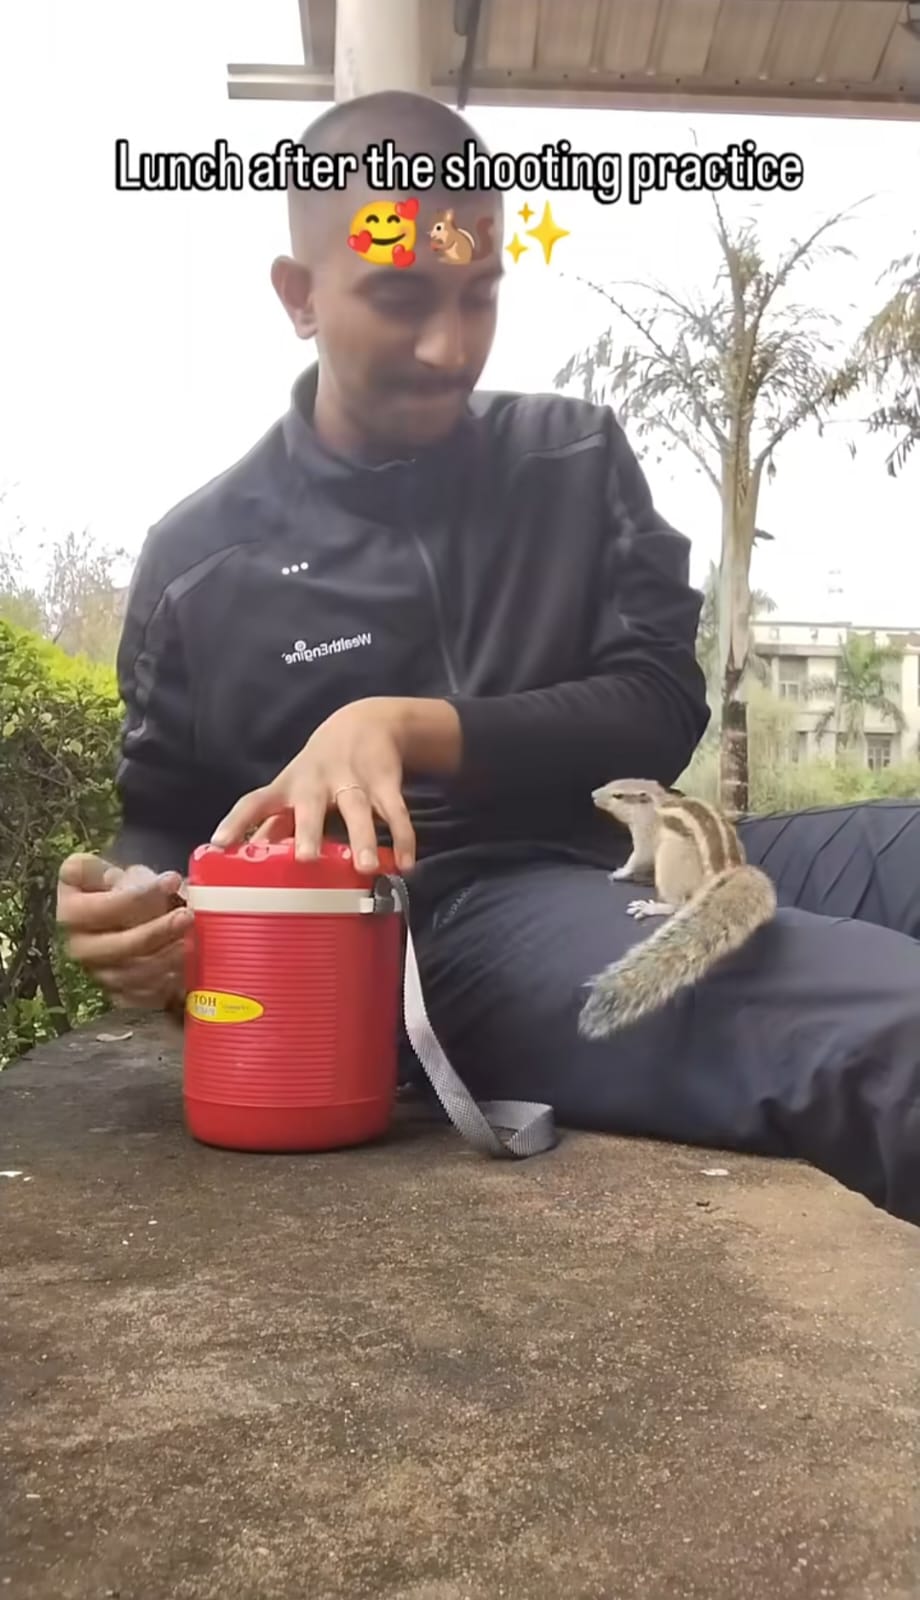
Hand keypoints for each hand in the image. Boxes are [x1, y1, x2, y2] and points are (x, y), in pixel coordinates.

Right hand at [57, 852, 192, 1010]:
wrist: (123, 919)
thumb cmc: (121, 891)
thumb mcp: (120, 873)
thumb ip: (135, 876)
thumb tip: (169, 882)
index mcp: (70, 909)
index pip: (100, 908)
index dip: (138, 896)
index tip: (171, 881)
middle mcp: (77, 945)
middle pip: (115, 947)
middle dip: (155, 932)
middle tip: (187, 916)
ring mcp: (95, 973)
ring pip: (129, 975)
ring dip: (164, 959)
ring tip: (190, 940)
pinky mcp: (114, 993)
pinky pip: (138, 997)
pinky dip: (163, 984)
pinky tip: (182, 968)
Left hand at [210, 697, 461, 871]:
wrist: (366, 721)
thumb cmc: (319, 768)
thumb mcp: (293, 789)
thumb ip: (274, 824)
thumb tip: (241, 858)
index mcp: (289, 786)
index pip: (255, 802)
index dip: (236, 822)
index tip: (219, 844)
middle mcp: (318, 782)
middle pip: (312, 806)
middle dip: (308, 830)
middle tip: (305, 858)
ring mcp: (353, 780)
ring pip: (359, 809)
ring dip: (363, 838)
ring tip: (366, 869)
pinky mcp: (385, 781)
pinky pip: (396, 812)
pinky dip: (404, 838)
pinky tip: (407, 865)